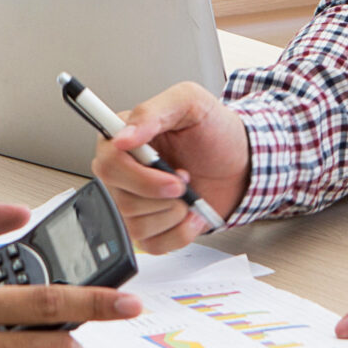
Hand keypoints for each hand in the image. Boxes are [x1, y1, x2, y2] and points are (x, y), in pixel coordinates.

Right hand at [88, 82, 248, 252]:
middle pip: (120, 197)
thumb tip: (122, 137)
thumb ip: (152, 112)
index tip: (162, 164)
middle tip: (184, 177)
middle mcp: (123, 172)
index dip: (134, 171)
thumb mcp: (189, 103)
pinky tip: (192, 213)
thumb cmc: (214, 131)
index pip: (107, 161)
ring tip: (189, 192)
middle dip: (160, 191)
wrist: (240, 162)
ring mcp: (134, 202)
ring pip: (135, 223)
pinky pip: (153, 244)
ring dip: (173, 211)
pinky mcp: (150, 228)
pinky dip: (180, 232)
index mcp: (123, 139)